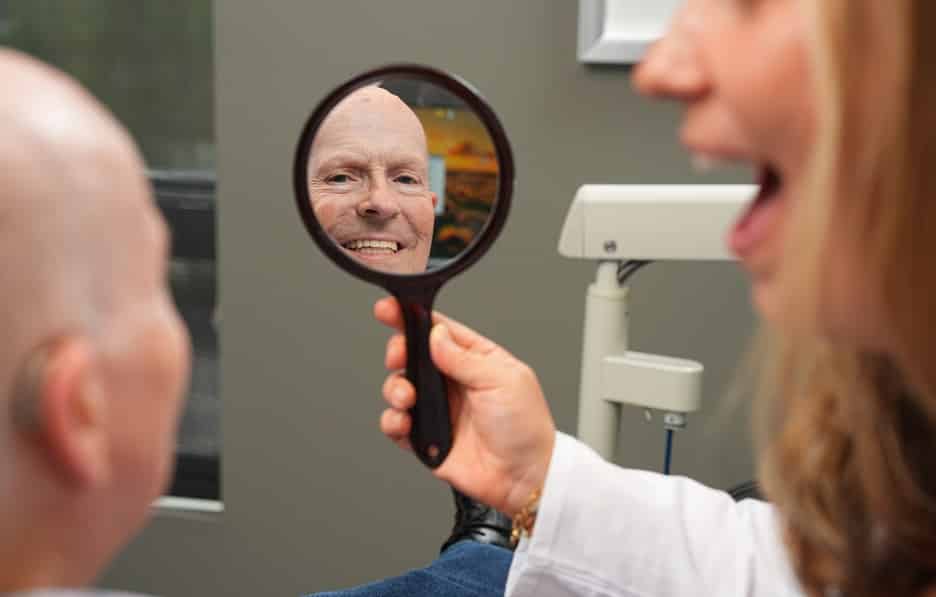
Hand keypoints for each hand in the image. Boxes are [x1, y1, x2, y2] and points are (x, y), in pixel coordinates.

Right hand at [375, 297, 555, 516]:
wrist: (524, 477)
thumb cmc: (526, 427)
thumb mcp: (502, 380)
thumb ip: (464, 357)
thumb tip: (435, 336)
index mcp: (475, 358)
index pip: (438, 330)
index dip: (411, 317)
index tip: (389, 310)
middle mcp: (453, 381)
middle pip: (412, 355)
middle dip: (399, 352)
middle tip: (399, 357)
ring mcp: (438, 408)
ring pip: (399, 387)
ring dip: (395, 388)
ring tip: (408, 398)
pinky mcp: (427, 437)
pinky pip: (396, 423)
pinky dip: (393, 421)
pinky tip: (405, 422)